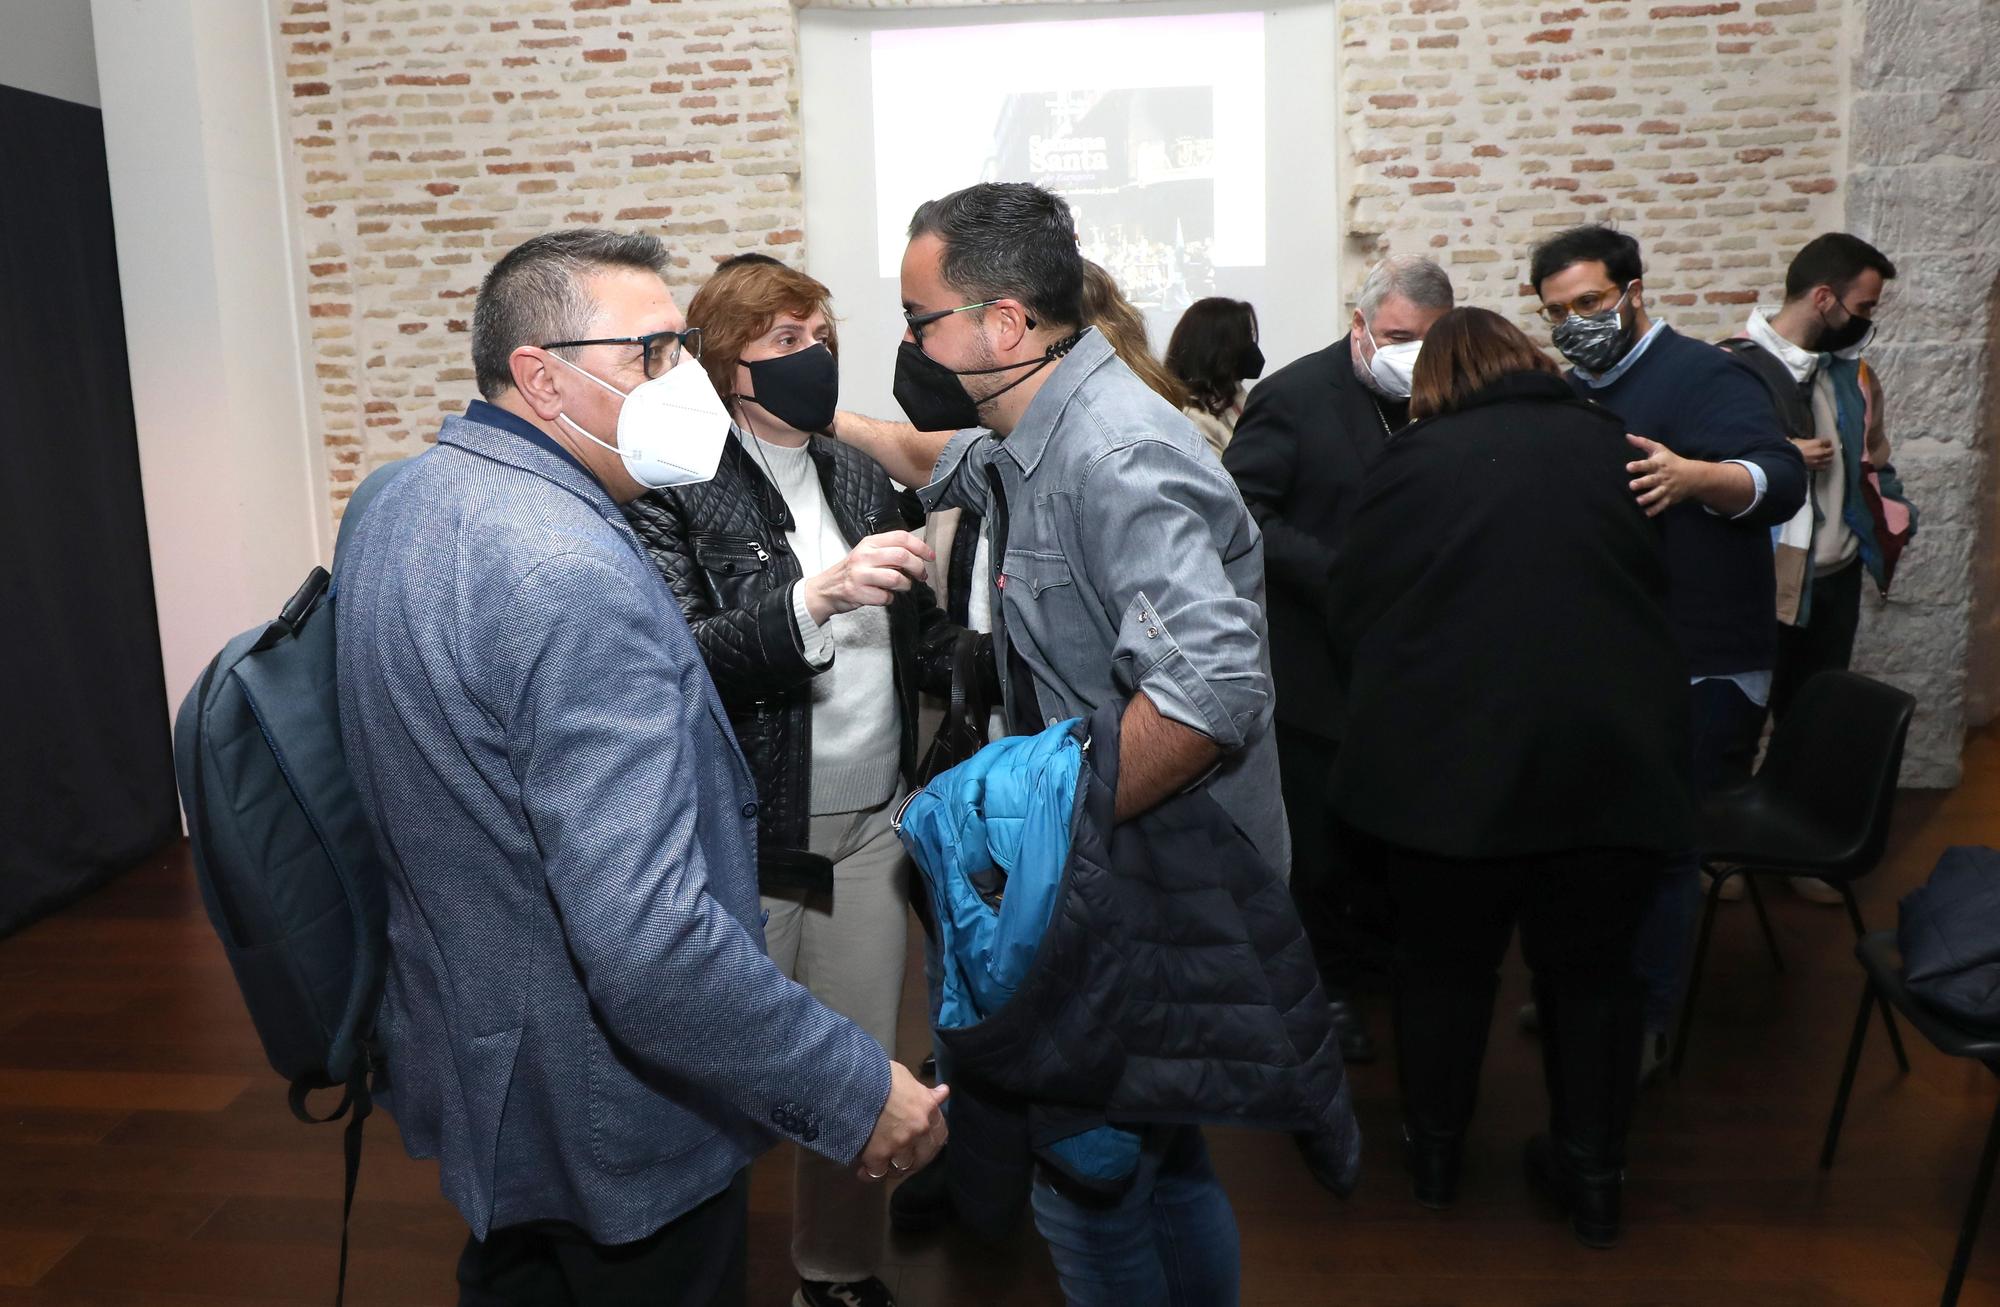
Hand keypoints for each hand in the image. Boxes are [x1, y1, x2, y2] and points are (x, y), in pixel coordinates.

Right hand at [803, 531, 933, 623]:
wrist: (827, 589)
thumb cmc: (854, 571)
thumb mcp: (868, 553)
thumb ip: (890, 551)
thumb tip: (920, 555)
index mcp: (870, 542)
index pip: (901, 537)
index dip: (920, 546)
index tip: (930, 557)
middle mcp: (865, 555)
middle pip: (902, 556)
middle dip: (918, 567)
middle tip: (921, 576)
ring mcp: (860, 574)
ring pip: (896, 578)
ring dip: (906, 585)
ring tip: (903, 586)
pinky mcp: (858, 592)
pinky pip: (885, 597)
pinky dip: (890, 599)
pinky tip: (884, 596)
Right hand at [855, 1061, 948, 1181]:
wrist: (853, 1082)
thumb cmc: (880, 1074)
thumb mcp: (906, 1077)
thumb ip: (924, 1092)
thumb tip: (943, 1092)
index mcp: (928, 1110)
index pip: (940, 1136)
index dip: (930, 1144)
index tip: (922, 1146)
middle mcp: (918, 1130)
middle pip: (922, 1158)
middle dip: (912, 1161)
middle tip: (900, 1160)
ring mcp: (899, 1144)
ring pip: (901, 1167)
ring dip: (892, 1167)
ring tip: (881, 1164)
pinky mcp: (877, 1155)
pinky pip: (878, 1172)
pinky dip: (871, 1172)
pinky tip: (864, 1170)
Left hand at [1625, 433, 1701, 517]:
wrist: (1692, 475)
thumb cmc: (1670, 460)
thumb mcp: (1659, 449)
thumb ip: (1643, 443)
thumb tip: (1627, 436)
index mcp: (1659, 464)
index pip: (1648, 464)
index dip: (1639, 465)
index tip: (1628, 467)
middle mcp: (1662, 477)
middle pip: (1652, 480)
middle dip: (1642, 483)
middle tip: (1632, 485)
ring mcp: (1667, 488)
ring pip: (1657, 494)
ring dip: (1648, 498)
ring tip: (1638, 501)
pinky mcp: (1670, 498)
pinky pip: (1662, 505)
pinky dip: (1655, 510)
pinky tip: (1646, 513)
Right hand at [1791, 436, 1835, 471]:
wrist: (1787, 459)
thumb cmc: (1791, 450)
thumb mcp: (1797, 441)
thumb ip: (1804, 442)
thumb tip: (1802, 442)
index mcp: (1817, 443)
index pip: (1827, 441)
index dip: (1826, 442)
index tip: (1825, 442)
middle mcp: (1820, 452)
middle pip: (1831, 451)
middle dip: (1830, 450)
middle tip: (1828, 449)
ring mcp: (1818, 460)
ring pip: (1829, 459)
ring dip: (1828, 458)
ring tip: (1827, 457)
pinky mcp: (1814, 468)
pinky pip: (1823, 467)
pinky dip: (1824, 466)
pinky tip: (1822, 465)